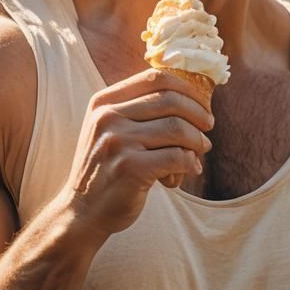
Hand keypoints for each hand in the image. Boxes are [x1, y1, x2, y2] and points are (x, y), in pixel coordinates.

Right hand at [62, 68, 212, 235]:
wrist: (82, 212)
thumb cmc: (108, 168)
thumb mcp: (111, 130)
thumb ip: (140, 110)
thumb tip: (194, 98)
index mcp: (104, 102)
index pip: (156, 78)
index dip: (187, 89)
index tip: (202, 104)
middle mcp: (108, 117)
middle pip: (171, 100)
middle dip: (198, 114)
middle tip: (208, 129)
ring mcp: (117, 142)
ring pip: (178, 128)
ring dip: (197, 141)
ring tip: (199, 153)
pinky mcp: (130, 168)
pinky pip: (177, 157)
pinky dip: (190, 163)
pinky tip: (187, 171)